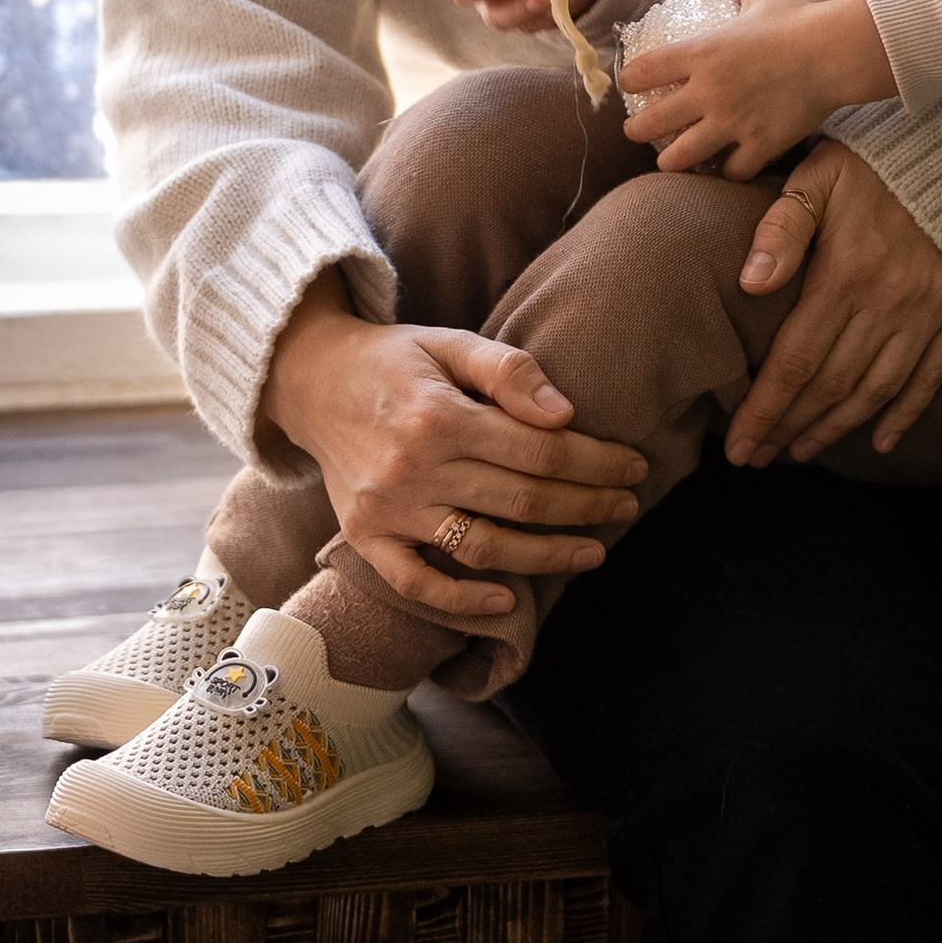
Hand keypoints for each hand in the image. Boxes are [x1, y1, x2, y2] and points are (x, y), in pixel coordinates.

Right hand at [262, 278, 647, 620]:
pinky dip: (462, 599)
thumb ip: (509, 370)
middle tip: (628, 506)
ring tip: (593, 552)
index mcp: (440, 416)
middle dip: (587, 507)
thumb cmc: (394, 360)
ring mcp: (387, 509)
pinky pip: (416, 581)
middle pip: (523, 500)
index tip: (632, 466)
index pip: (540, 451)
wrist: (310, 380)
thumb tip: (565, 414)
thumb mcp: (450, 343)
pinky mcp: (365, 538)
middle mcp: (412, 468)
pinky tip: (508, 599)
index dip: (596, 463)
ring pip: (483, 547)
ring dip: (546, 556)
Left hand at [621, 0, 894, 179]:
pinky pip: (733, 170)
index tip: (628, 84)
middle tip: (636, 132)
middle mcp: (707, 92)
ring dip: (671, 161)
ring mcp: (732, 123)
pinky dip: (728, 171)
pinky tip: (728, 166)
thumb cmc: (797, 21)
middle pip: (651, 123)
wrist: (833, 53)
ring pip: (682, 156)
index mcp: (701, 53)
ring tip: (669, 162)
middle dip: (637, 130)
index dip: (630, 79)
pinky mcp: (759, 145)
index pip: (645, 70)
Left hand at [726, 142, 941, 463]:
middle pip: (830, 385)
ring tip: (802, 451)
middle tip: (756, 458)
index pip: (795, 360)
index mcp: (846, 273)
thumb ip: (782, 226)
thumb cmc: (878, 164)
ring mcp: (928, 314)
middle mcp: (888, 303)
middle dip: (789, 428)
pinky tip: (881, 442)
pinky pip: (930, 378)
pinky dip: (905, 415)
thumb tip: (752, 283)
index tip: (738, 444)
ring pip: (875, 391)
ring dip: (836, 429)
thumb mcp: (821, 176)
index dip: (764, 409)